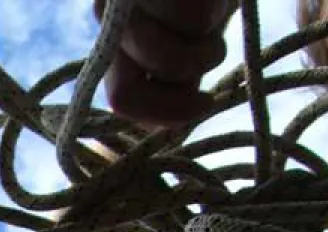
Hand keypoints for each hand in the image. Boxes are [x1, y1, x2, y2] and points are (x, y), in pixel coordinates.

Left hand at [95, 0, 232, 128]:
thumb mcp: (189, 42)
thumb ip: (176, 80)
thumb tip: (174, 123)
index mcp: (115, 41)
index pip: (124, 97)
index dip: (166, 112)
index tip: (203, 105)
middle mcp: (110, 15)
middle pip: (154, 71)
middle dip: (193, 70)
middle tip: (211, 45)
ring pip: (175, 45)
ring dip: (210, 38)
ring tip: (217, 9)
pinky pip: (192, 15)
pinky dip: (217, 7)